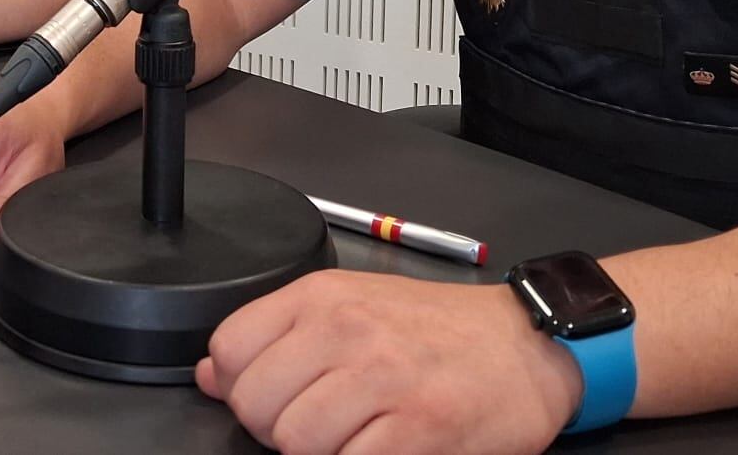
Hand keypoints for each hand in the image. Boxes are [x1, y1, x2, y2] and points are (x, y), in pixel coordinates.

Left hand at [197, 273, 580, 453]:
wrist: (527, 345)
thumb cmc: (436, 329)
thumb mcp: (350, 306)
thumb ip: (278, 336)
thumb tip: (211, 375)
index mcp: (321, 297)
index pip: (229, 350)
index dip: (242, 389)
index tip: (276, 398)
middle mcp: (346, 330)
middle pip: (256, 407)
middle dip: (277, 431)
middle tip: (319, 427)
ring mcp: (384, 379)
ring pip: (296, 444)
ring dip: (320, 454)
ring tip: (355, 439)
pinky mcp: (421, 428)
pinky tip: (384, 448)